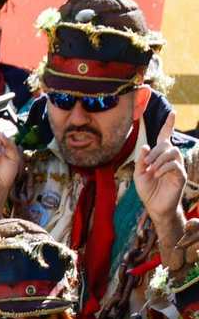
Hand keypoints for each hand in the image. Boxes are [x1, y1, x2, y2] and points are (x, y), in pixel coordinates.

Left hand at [136, 111, 187, 255]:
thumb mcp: (138, 174)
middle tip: (146, 162)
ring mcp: (177, 166)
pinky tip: (157, 174)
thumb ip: (141, 161)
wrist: (154, 206)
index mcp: (159, 156)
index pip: (165, 137)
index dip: (168, 125)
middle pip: (166, 144)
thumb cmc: (147, 190)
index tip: (173, 112)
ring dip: (159, 159)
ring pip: (172, 152)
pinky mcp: (181, 175)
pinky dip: (164, 168)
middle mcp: (170, 159)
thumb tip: (145, 146)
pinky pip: (174, 165)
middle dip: (155, 151)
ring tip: (151, 169)